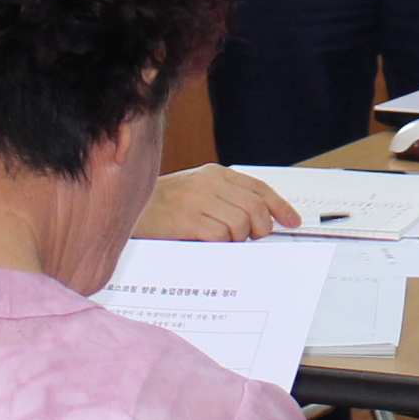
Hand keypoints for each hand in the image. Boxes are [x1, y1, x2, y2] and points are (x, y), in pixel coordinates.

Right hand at [142, 164, 302, 239]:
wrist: (127, 211)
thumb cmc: (163, 206)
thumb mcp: (197, 193)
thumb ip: (226, 199)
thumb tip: (259, 219)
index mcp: (214, 174)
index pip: (258, 188)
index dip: (279, 206)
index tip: (292, 221)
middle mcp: (207, 183)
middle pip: (255, 208)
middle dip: (261, 228)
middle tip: (254, 238)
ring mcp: (196, 201)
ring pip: (240, 224)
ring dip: (238, 238)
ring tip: (224, 241)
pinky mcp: (185, 220)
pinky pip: (220, 236)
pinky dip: (221, 245)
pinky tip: (208, 244)